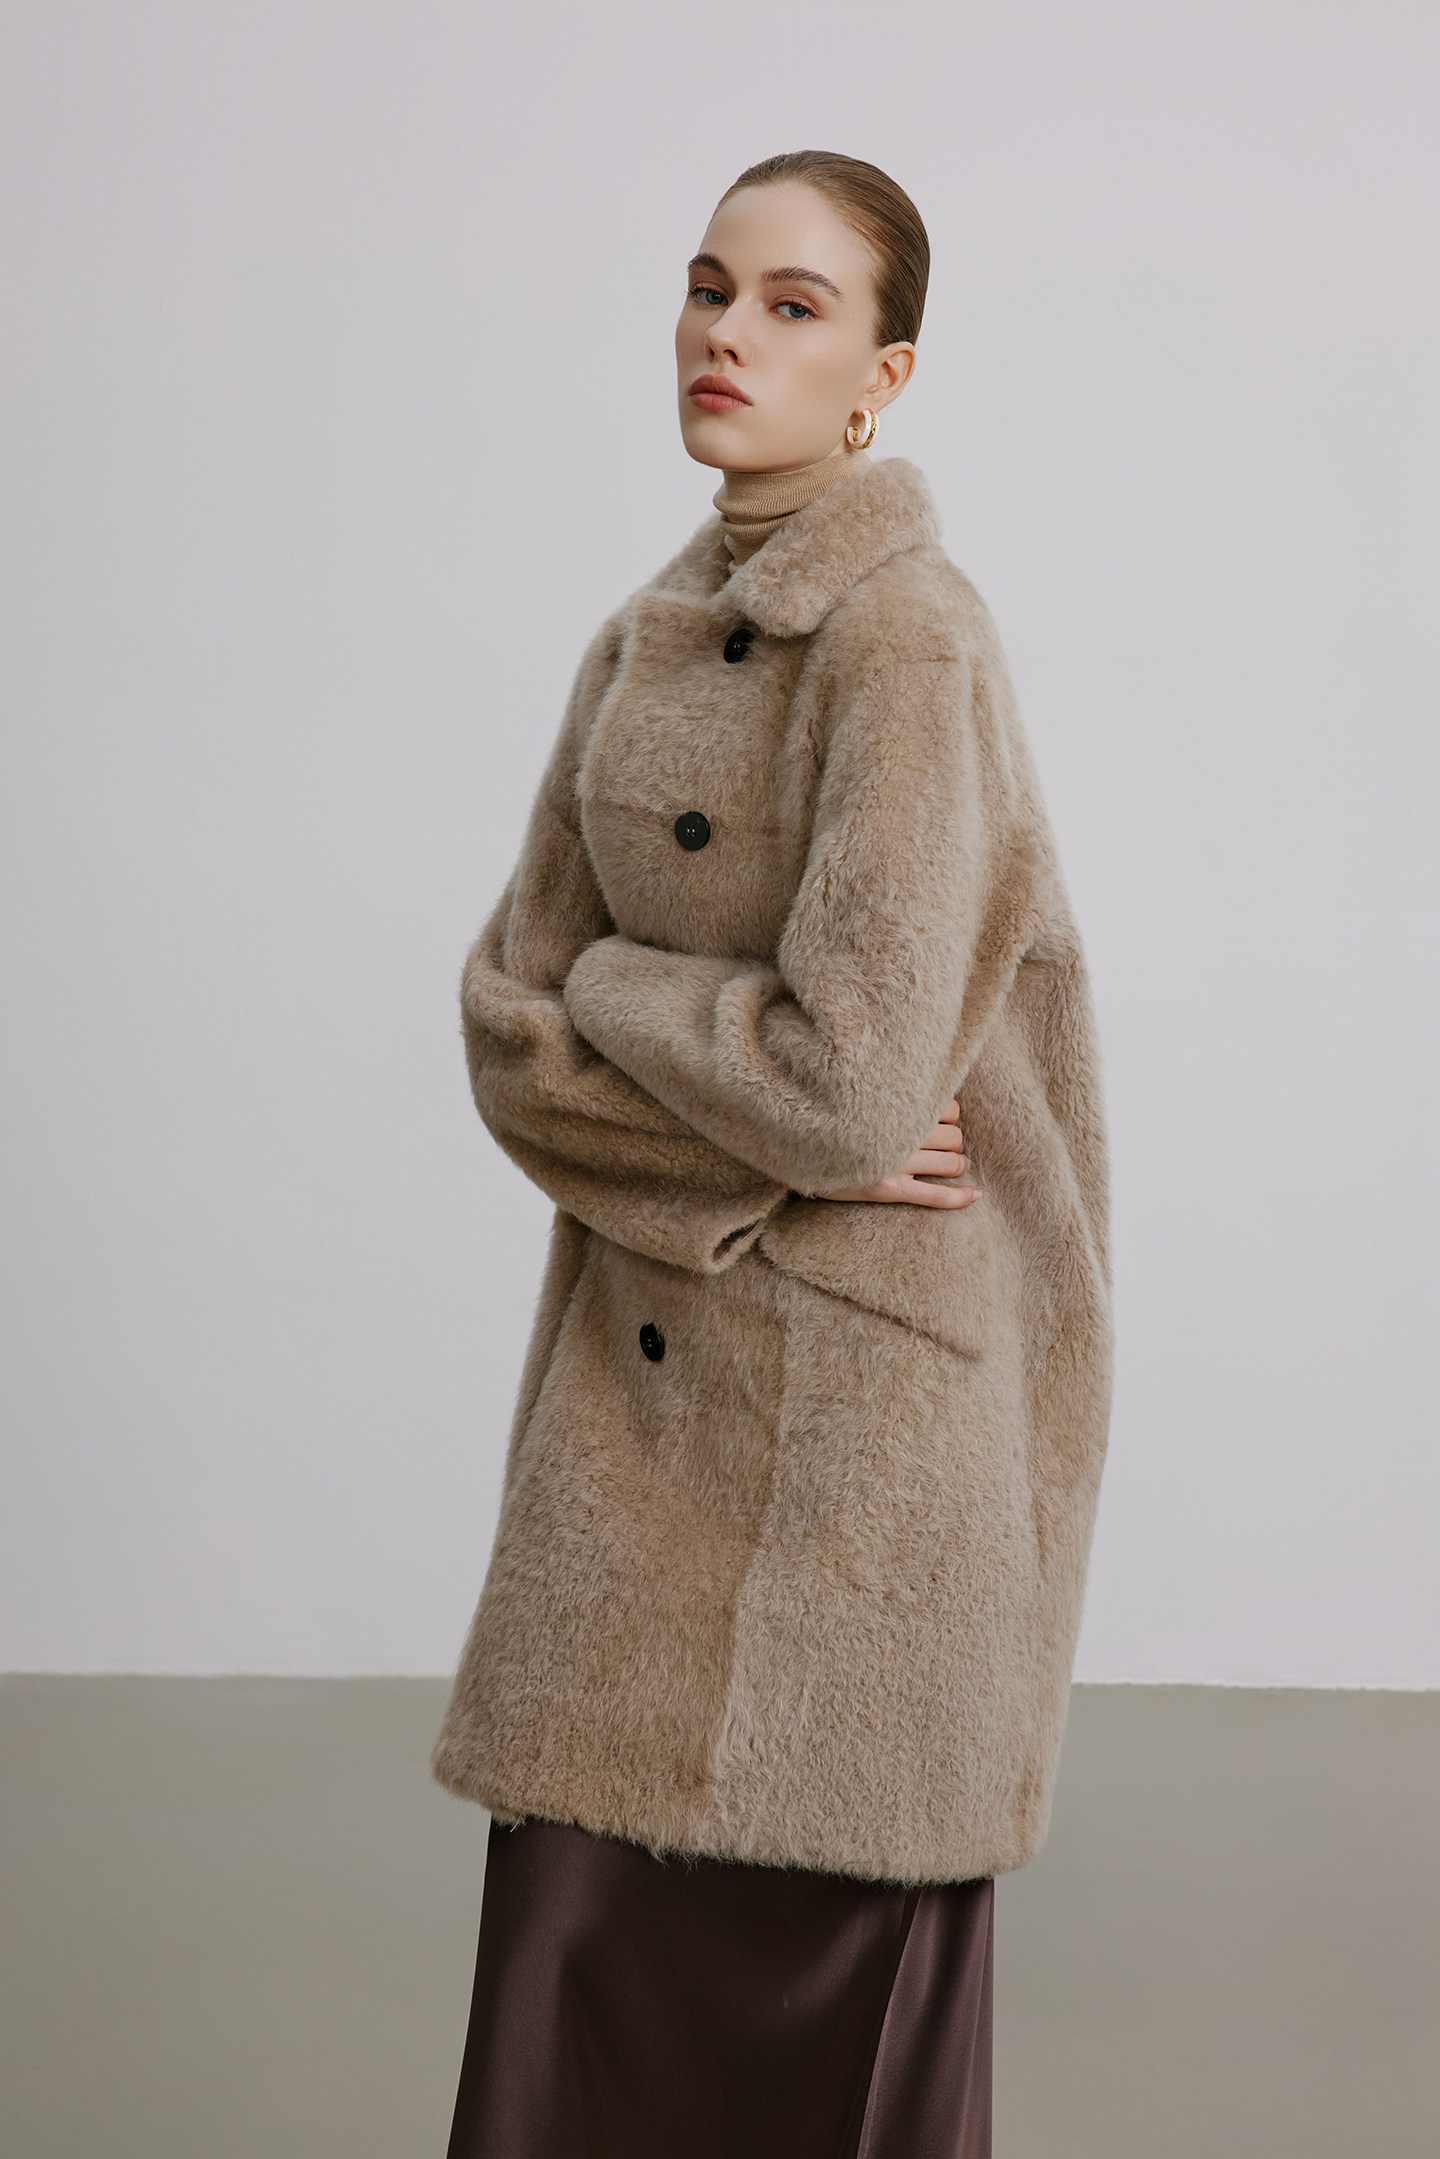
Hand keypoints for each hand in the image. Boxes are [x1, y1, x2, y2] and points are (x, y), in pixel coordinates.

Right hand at [816, 1099, 980, 1208]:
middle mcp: (898, 1134)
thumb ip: (894, 1097)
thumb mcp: (863, 1100)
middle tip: (945, 1146)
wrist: (799, 1152)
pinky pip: (936, 1197)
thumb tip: (933, 1095)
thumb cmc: (836, 1124)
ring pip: (952, 1163)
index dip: (950, 1117)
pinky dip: (960, 1198)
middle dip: (956, 1142)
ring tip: (953, 1165)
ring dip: (959, 1164)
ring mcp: (894, 1164)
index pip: (949, 1109)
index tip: (940, 1122)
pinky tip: (975, 1195)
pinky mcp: (889, 1190)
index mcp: (896, 1107)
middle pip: (954, 1137)